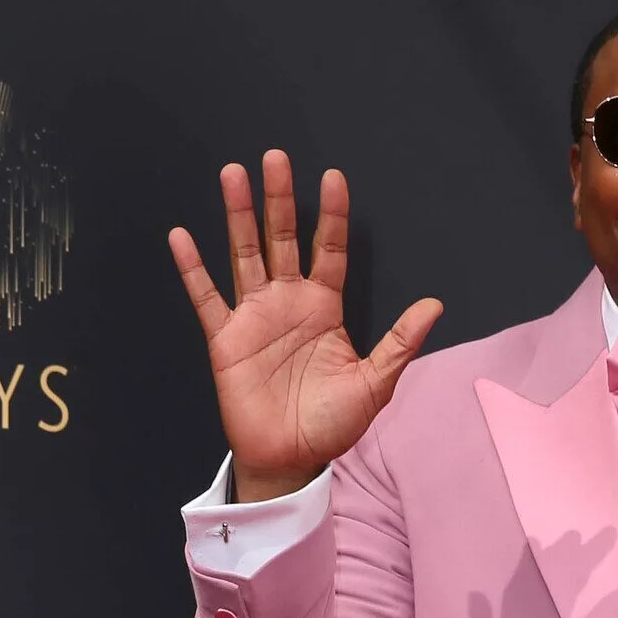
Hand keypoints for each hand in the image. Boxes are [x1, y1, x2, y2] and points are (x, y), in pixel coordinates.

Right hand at [167, 151, 441, 500]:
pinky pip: (207, 298)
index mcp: (324, 307)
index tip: (333, 177)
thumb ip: (400, 343)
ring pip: (244, 253)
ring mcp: (254, 316)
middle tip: (276, 157)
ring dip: (237, 215)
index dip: (331, 215)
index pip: (328, 250)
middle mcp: (288, 302)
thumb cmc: (332, 424)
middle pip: (283, 238)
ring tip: (233, 174)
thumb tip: (435, 305)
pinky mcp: (226, 339)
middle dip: (279, 199)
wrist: (291, 460)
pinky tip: (182, 236)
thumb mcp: (375, 384)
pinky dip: (193, 269)